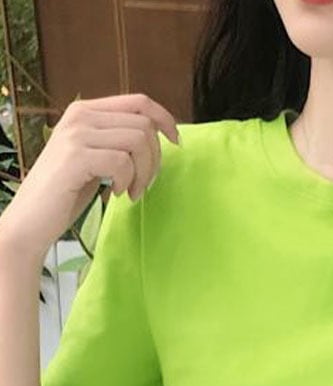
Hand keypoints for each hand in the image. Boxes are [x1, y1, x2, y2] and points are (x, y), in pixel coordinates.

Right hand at [0, 92, 179, 255]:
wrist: (35, 216)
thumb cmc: (69, 190)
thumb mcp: (97, 156)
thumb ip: (118, 140)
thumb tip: (160, 135)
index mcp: (86, 111)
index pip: (139, 102)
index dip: (165, 119)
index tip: (176, 143)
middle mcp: (81, 115)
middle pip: (144, 126)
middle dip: (154, 160)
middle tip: (141, 185)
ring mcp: (77, 133)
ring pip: (138, 142)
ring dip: (143, 173)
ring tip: (130, 191)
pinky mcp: (77, 156)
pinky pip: (122, 162)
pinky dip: (126, 182)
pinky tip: (114, 193)